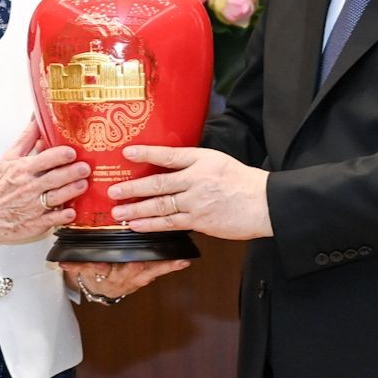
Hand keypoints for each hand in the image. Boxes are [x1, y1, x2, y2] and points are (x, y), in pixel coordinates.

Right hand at [0, 119, 87, 244]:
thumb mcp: (9, 158)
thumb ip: (27, 138)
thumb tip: (37, 118)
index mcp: (23, 169)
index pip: (44, 159)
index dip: (59, 155)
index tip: (72, 152)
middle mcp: (29, 187)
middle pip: (54, 178)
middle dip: (71, 172)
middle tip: (85, 168)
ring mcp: (33, 206)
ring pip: (56, 197)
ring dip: (71, 191)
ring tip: (83, 185)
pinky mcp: (35, 223)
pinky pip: (52, 220)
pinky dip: (62, 216)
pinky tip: (72, 212)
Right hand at [59, 259, 190, 303]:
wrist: (103, 288)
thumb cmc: (94, 273)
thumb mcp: (81, 269)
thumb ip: (74, 264)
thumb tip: (61, 262)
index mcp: (104, 274)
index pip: (99, 270)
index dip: (97, 268)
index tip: (100, 265)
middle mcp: (122, 277)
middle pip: (128, 271)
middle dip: (137, 265)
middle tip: (144, 258)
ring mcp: (136, 278)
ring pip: (148, 271)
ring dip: (162, 266)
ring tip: (177, 259)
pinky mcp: (147, 275)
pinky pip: (160, 271)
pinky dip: (171, 266)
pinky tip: (184, 261)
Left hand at [109, 146, 271, 239]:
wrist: (264, 203)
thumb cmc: (242, 181)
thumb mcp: (217, 161)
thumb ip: (193, 163)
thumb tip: (167, 165)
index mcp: (202, 160)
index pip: (169, 155)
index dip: (146, 153)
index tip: (127, 152)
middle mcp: (196, 179)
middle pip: (159, 183)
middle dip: (133, 188)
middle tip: (113, 191)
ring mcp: (197, 202)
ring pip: (161, 205)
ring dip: (137, 210)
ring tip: (117, 212)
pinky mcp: (199, 221)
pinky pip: (170, 223)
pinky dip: (152, 224)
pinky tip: (137, 225)